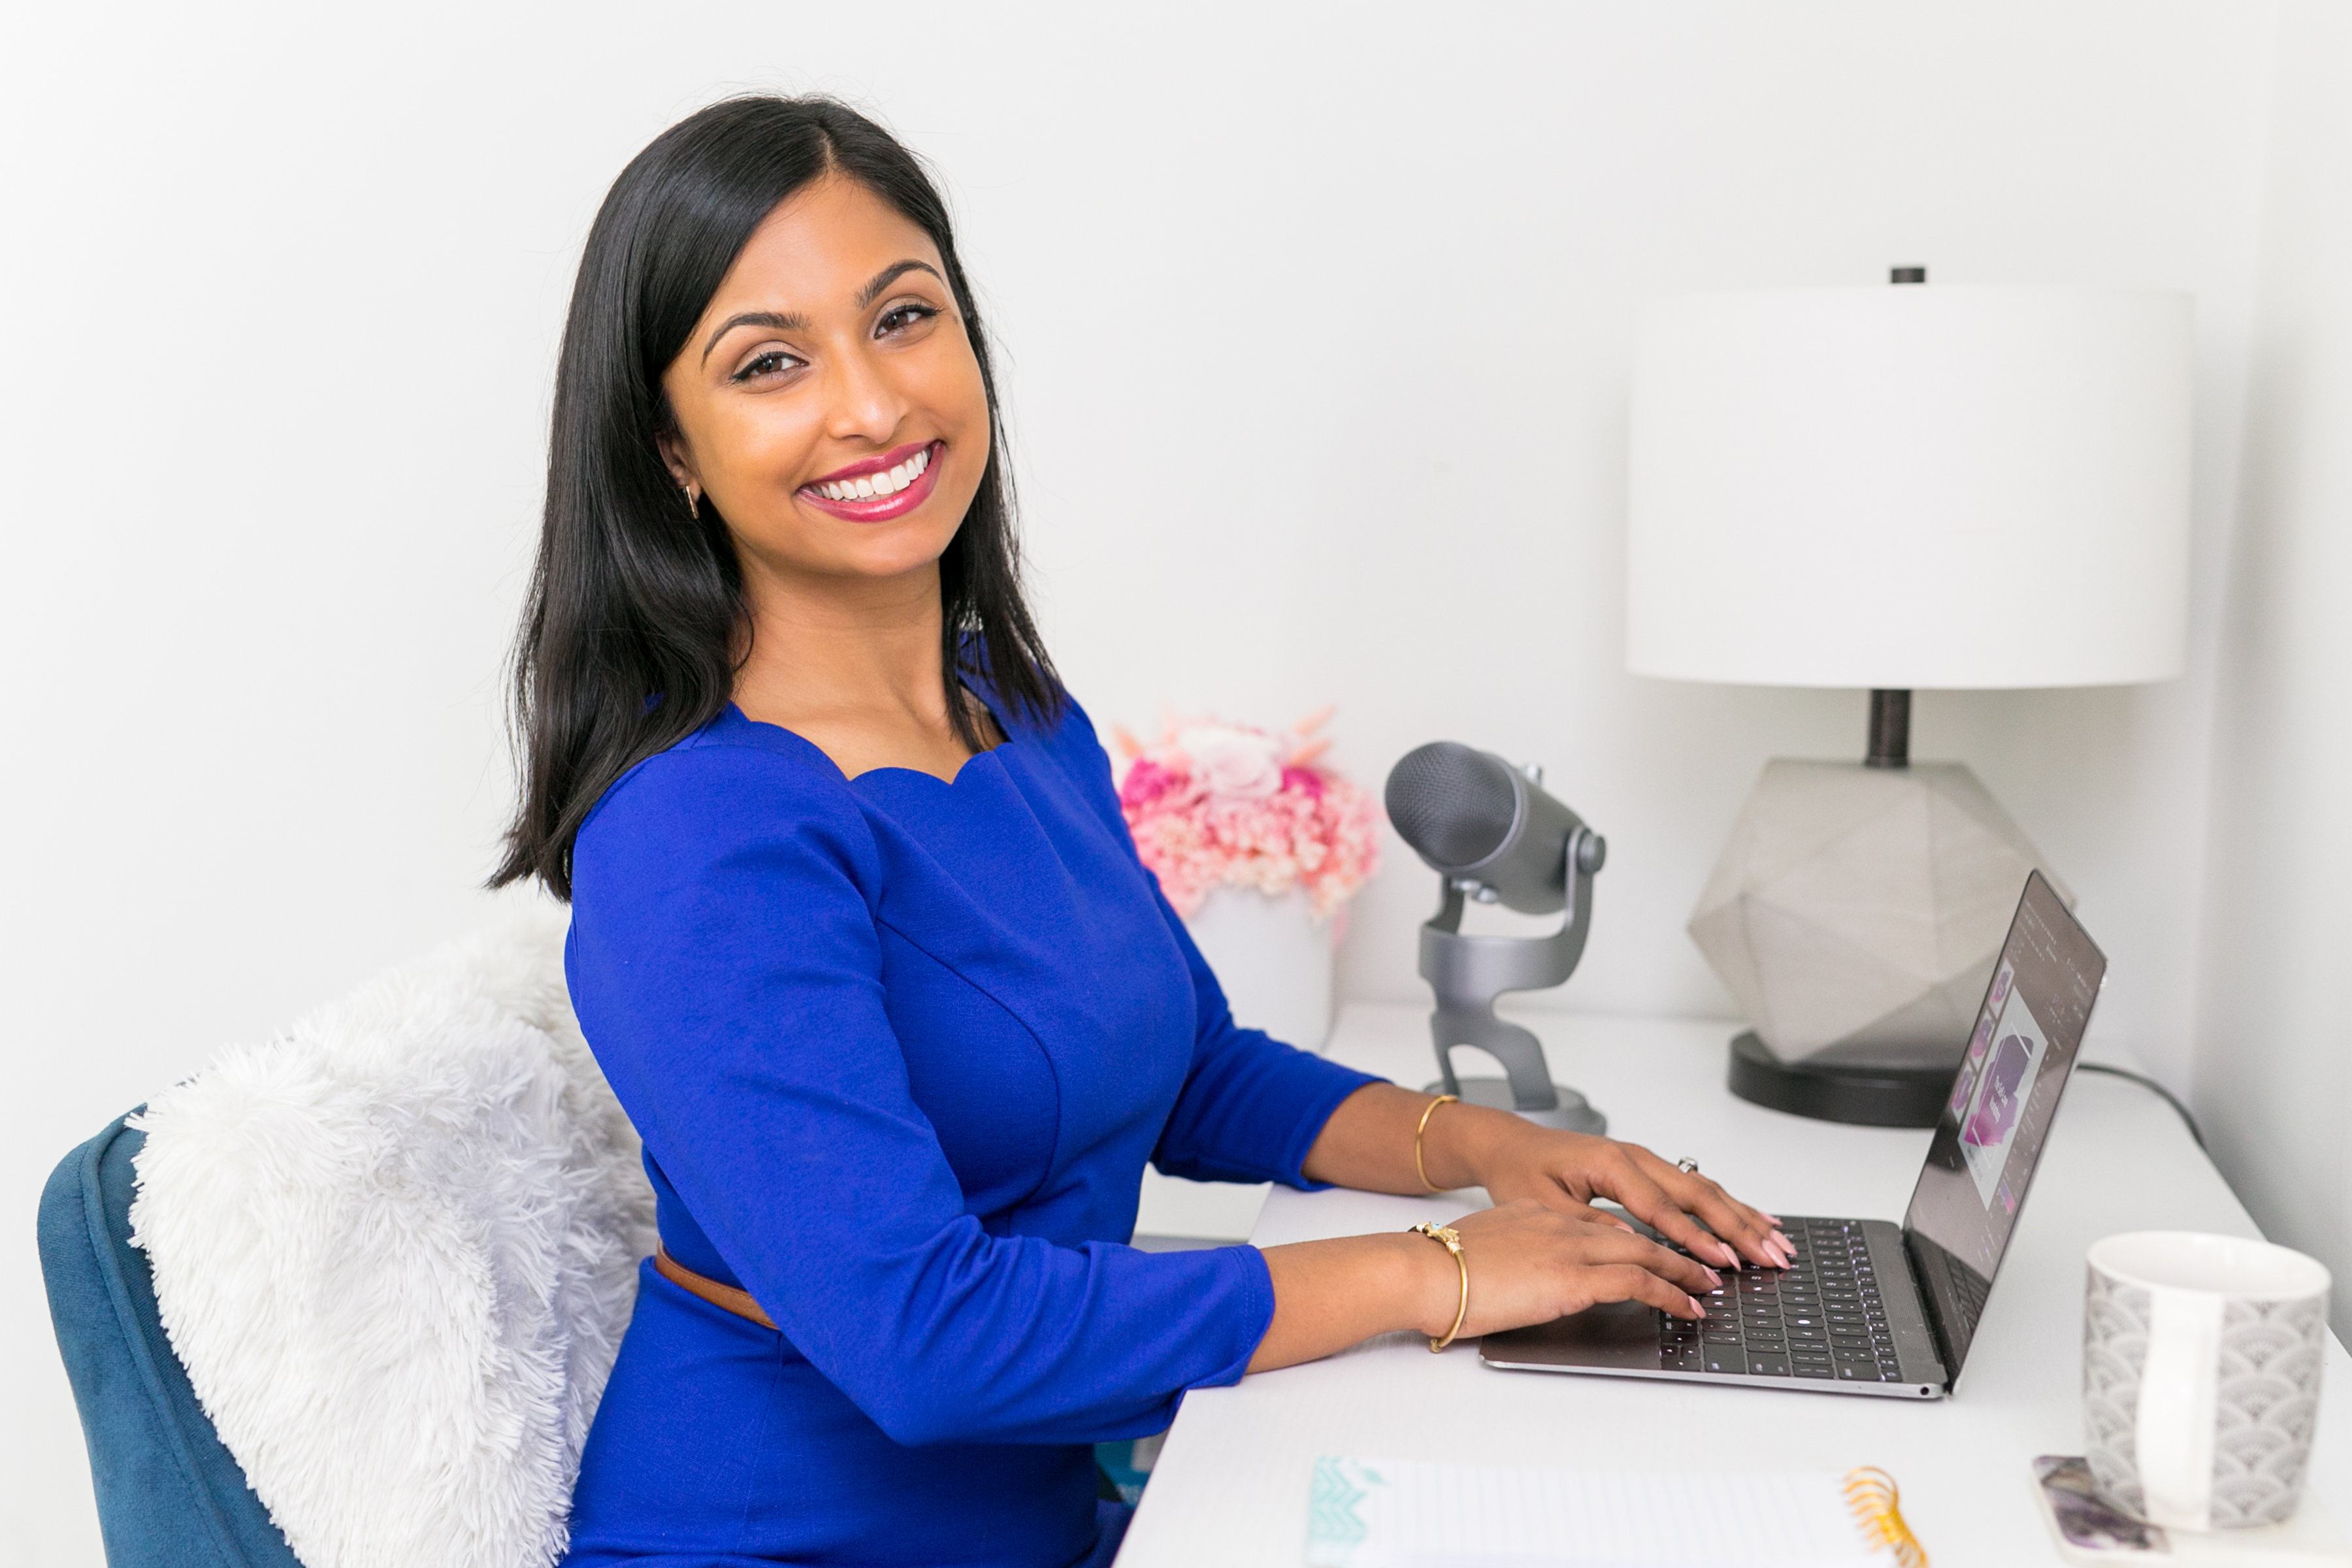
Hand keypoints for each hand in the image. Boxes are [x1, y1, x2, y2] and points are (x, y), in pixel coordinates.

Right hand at [1406, 1201, 1721, 1338]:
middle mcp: (1561, 1224)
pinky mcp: (1572, 1277)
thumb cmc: (1439, 1270)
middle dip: (1679, 1246)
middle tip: (1708, 1261)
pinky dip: (1670, 1292)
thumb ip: (1515, 1257)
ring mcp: (1569, 1248)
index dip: (1640, 1235)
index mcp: (1538, 1216)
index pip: (1603, 1224)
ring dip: (1684, 1269)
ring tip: (1709, 1285)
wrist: (1422, 1270)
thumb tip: (1526, 1278)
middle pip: (1637, 1231)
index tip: (1660, 1249)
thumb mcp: (1486, 1251)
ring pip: (1646, 1251)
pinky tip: (1687, 1306)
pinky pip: (1637, 1280)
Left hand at [1428, 1105, 1791, 1269]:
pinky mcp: (1644, 1168)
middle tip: (1773, 1255)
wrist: (1507, 1144)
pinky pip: (1692, 1186)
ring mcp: (1642, 1160)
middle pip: (1698, 1194)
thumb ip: (1589, 1224)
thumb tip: (1633, 1244)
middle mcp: (1634, 1157)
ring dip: (1742, 1215)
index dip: (1696, 1237)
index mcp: (1610, 1164)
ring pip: (1703, 1188)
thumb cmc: (1520, 1171)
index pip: (1663, 1208)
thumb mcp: (1543, 1203)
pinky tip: (1751, 1218)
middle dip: (1739, 1226)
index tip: (1724, 1262)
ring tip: (1777, 1240)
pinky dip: (1725, 1204)